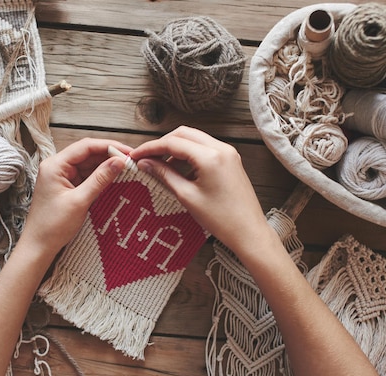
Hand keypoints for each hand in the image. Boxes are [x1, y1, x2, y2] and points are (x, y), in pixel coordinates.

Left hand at [20, 138, 132, 254]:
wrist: (39, 246)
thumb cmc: (52, 226)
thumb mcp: (80, 201)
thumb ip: (100, 179)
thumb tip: (119, 162)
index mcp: (55, 165)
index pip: (85, 146)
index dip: (108, 146)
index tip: (127, 151)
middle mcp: (57, 166)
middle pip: (87, 153)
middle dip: (109, 155)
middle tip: (130, 160)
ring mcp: (62, 176)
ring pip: (89, 164)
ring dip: (106, 166)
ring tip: (126, 168)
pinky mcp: (67, 186)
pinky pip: (87, 176)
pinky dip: (100, 176)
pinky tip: (114, 177)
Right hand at [129, 126, 270, 256]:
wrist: (249, 232)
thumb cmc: (221, 219)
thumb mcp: (187, 196)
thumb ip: (164, 175)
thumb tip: (146, 163)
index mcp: (210, 156)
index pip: (173, 143)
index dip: (150, 148)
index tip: (136, 156)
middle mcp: (221, 148)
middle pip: (183, 134)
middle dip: (162, 144)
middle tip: (146, 158)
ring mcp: (228, 153)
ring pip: (194, 139)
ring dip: (175, 148)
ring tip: (160, 165)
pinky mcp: (231, 160)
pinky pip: (205, 148)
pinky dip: (189, 154)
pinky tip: (178, 169)